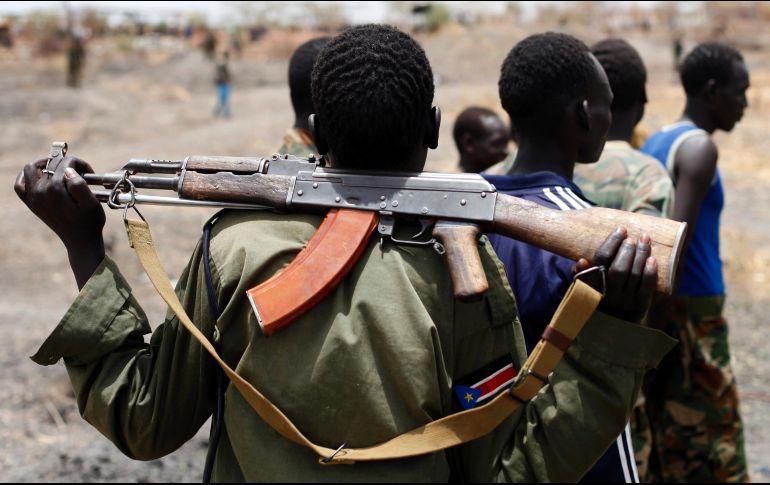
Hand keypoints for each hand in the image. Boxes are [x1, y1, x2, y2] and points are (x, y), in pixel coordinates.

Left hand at [14, 156, 105, 287]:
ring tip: (58, 168)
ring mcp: (33, 197)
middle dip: (67, 163)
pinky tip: (39, 176)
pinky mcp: (32, 203)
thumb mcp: (91, 204)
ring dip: (44, 164)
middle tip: (79, 173)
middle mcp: (41, 192)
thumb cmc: (89, 221)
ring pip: (31, 169)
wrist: (80, 240)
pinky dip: (26, 177)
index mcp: (56, 190)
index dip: (80, 164)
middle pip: (51, 164)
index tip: (89, 173)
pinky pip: (20, 185)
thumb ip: (80, 185)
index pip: (66, 163)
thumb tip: (69, 171)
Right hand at [574, 227, 656, 322]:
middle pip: (619, 268)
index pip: (600, 261)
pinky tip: (652, 259)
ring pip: (635, 275)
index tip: (621, 230)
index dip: (611, 243)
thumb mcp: (581, 288)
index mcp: (591, 286)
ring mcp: (624, 302)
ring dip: (641, 255)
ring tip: (645, 240)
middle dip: (628, 249)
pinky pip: (646, 288)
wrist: (607, 329)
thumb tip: (582, 260)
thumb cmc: (594, 299)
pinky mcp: (639, 308)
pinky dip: (650, 273)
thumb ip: (581, 274)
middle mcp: (607, 294)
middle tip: (632, 237)